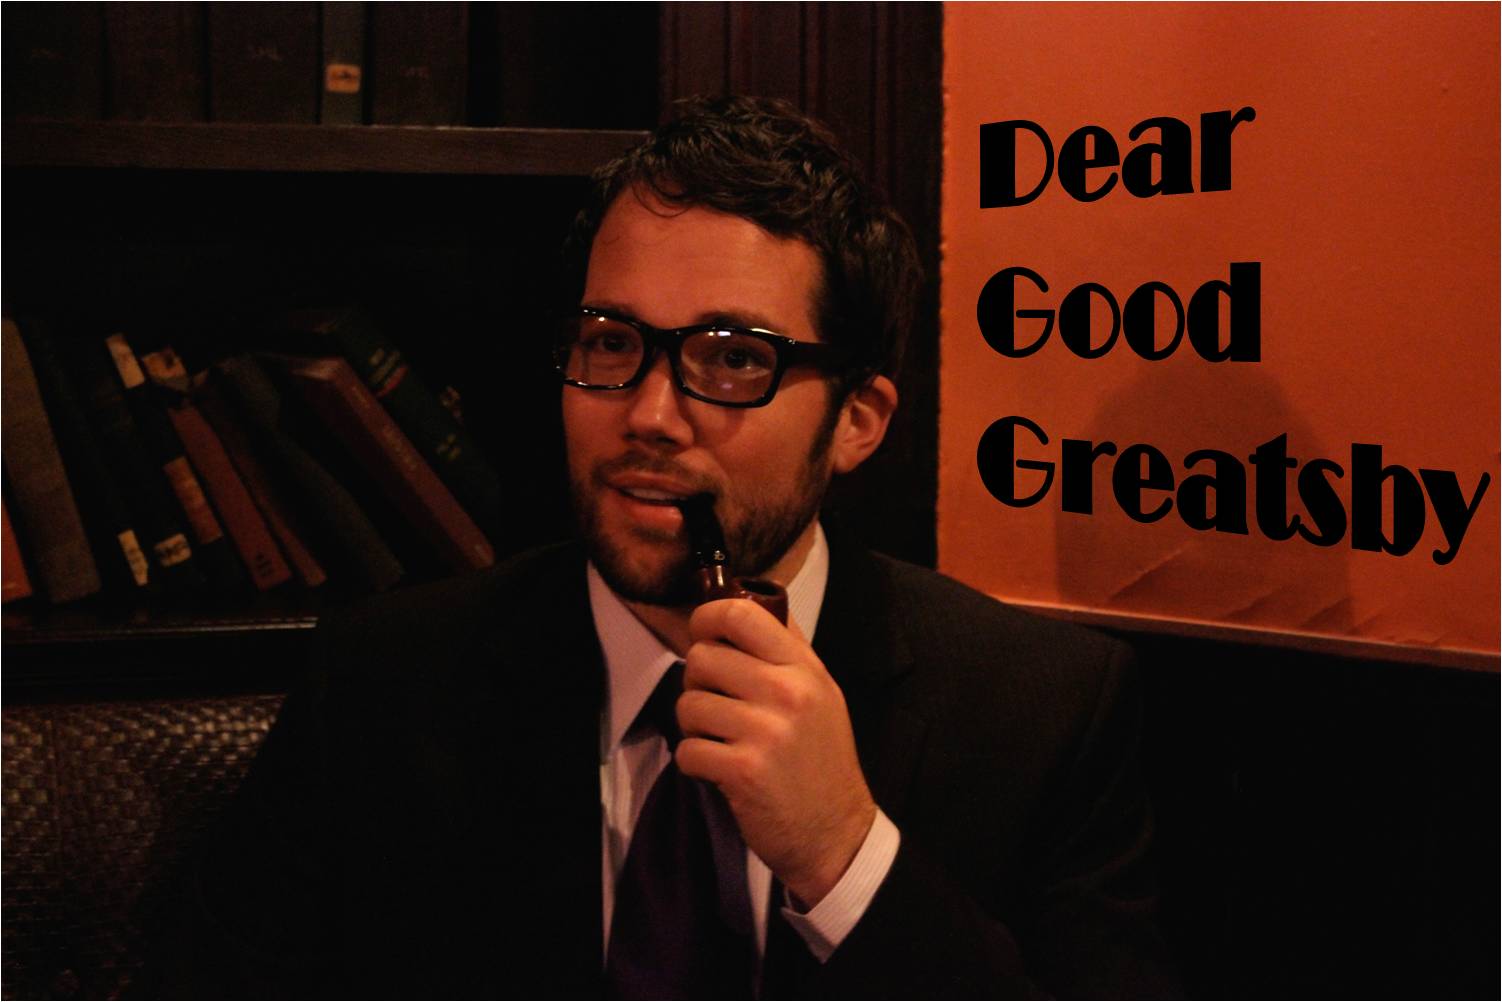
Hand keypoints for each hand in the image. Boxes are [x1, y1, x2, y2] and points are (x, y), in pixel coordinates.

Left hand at [674, 598, 877, 907]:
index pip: (740, 613)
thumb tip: (748, 603)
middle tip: (715, 702)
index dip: (706, 618)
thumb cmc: (821, 760)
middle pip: (702, 658)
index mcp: (804, 667)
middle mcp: (787, 692)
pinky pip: (688, 749)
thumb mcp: (820, 693)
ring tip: (719, 739)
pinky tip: (718, 769)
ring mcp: (765, 731)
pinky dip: (694, 762)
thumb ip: (786, 650)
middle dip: (696, 681)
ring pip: (688, 704)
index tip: (703, 635)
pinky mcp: (743, 771)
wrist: (836, 833)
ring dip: (693, 725)